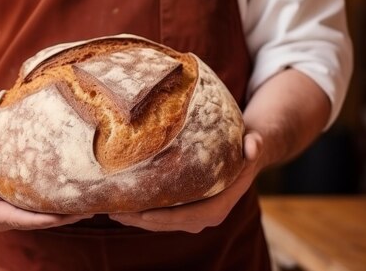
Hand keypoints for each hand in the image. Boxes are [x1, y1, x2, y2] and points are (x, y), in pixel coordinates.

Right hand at [0, 126, 91, 231]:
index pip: (16, 219)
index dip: (39, 220)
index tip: (61, 216)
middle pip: (34, 221)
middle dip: (61, 219)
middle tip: (88, 209)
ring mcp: (9, 207)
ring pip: (41, 215)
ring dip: (65, 213)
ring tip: (91, 204)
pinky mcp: (17, 198)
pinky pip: (41, 204)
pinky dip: (59, 201)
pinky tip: (78, 194)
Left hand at [109, 131, 263, 232]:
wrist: (247, 155)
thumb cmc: (246, 148)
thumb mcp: (252, 143)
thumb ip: (254, 144)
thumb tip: (253, 146)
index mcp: (220, 205)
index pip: (188, 216)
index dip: (164, 217)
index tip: (141, 213)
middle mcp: (207, 215)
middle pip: (169, 223)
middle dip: (141, 219)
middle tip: (113, 210)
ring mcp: (195, 216)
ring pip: (162, 223)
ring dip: (137, 219)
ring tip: (111, 209)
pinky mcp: (186, 211)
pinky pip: (162, 216)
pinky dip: (142, 213)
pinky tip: (123, 205)